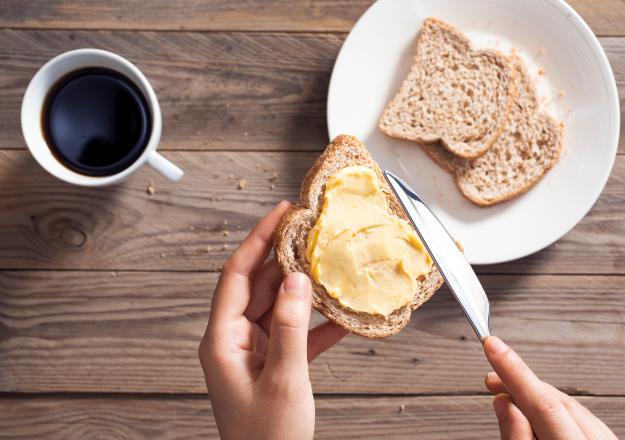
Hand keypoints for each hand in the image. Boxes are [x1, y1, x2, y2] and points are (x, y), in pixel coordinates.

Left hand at [199, 201, 346, 439]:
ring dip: (302, 290)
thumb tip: (296, 279)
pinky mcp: (274, 364)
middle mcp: (234, 340)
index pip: (236, 274)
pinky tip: (338, 315)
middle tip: (310, 234)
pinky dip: (314, 324)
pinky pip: (293, 333)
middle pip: (259, 286)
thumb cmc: (267, 438)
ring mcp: (254, 352)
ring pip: (277, 306)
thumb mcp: (283, 379)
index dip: (257, 239)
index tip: (279, 212)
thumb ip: (290, 326)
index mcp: (222, 340)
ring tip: (326, 266)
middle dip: (284, 259)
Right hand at [483, 336, 617, 439]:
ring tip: (504, 394)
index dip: (513, 370)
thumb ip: (517, 437)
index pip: (542, 402)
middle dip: (518, 383)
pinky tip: (532, 410)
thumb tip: (503, 401)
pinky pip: (579, 416)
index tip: (491, 344)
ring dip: (533, 395)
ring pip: (568, 405)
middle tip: (490, 378)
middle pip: (556, 400)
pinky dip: (552, 408)